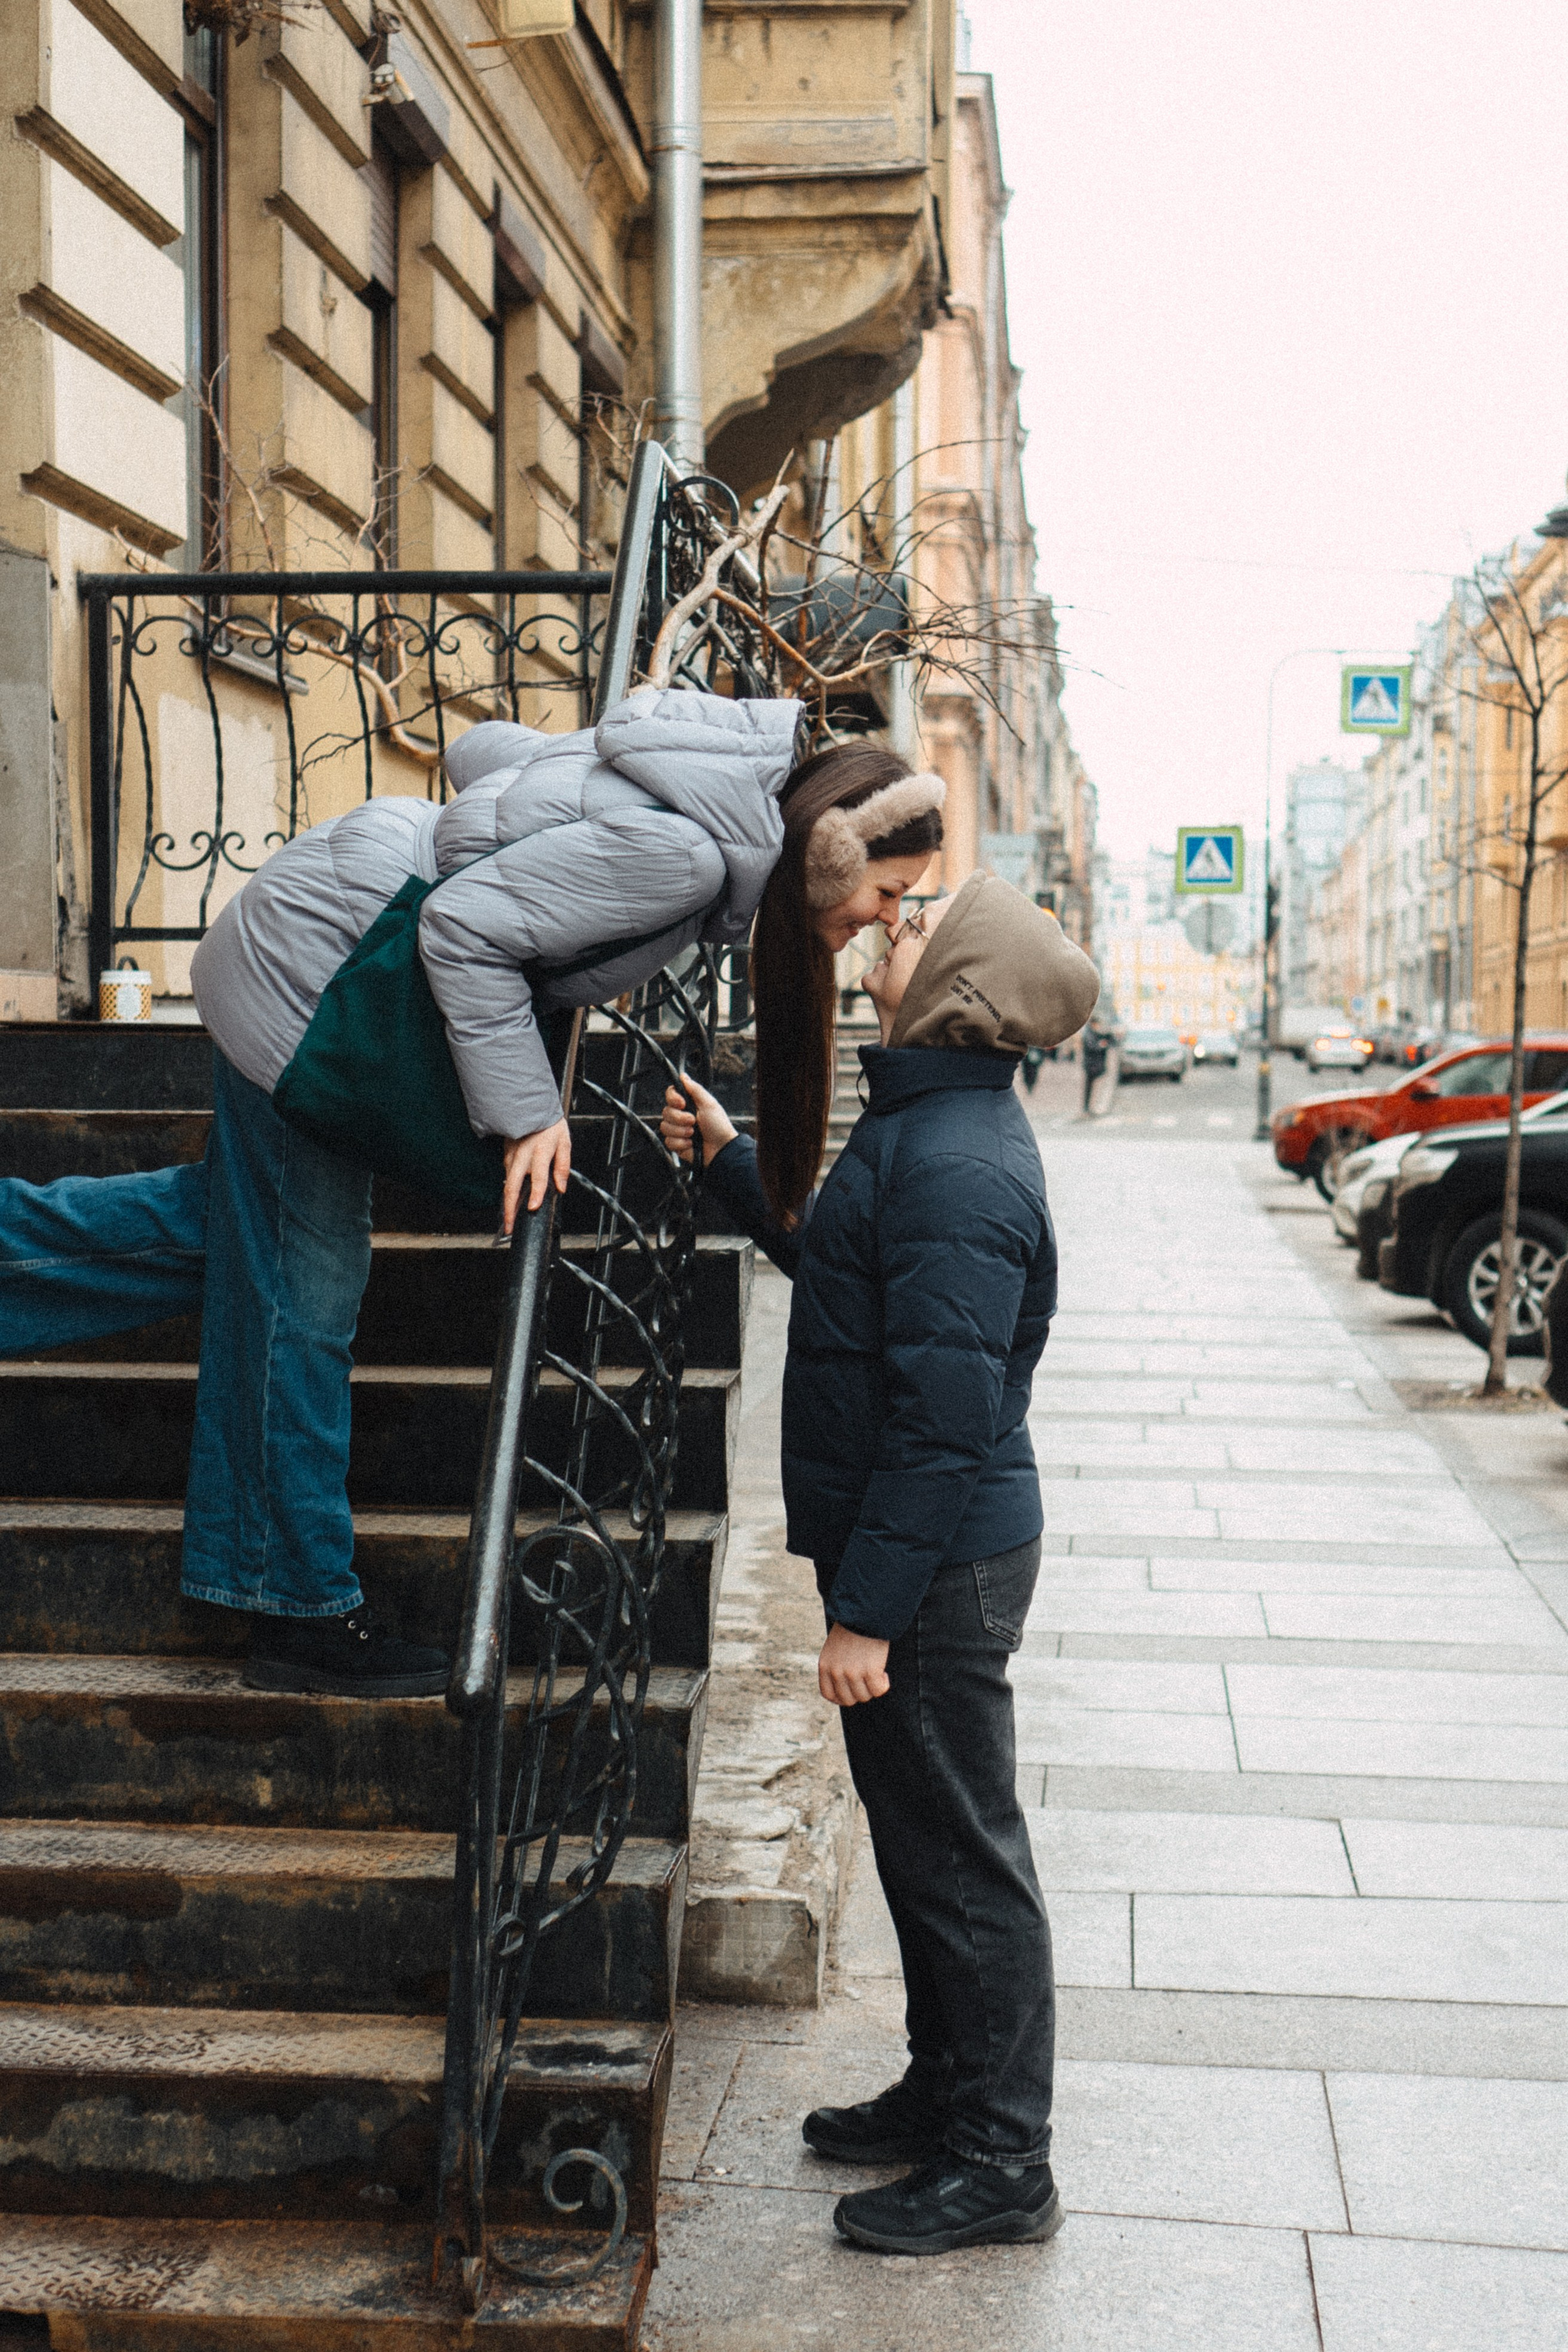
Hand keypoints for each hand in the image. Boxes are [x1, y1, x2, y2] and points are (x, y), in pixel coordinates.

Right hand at [501, 1119, 571, 1233]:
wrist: (531, 1105)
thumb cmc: (549, 1124)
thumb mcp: (564, 1142)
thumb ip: (563, 1166)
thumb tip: (561, 1188)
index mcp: (541, 1151)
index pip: (538, 1176)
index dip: (536, 1193)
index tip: (533, 1207)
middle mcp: (523, 1155)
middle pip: (513, 1185)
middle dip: (509, 1208)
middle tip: (509, 1226)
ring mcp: (512, 1154)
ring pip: (507, 1182)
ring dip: (506, 1201)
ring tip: (508, 1219)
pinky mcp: (506, 1153)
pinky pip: (506, 1173)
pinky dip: (508, 1187)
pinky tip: (510, 1198)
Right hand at [660, 1077, 737, 1167]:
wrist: (721, 1149)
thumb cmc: (718, 1126)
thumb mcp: (709, 1104)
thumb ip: (695, 1089)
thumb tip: (683, 1076)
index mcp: (688, 1104)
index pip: (670, 1095)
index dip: (673, 1099)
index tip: (682, 1104)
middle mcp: (680, 1116)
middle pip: (665, 1112)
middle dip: (680, 1118)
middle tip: (693, 1122)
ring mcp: (677, 1130)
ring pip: (665, 1127)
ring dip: (681, 1131)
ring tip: (694, 1134)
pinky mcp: (676, 1144)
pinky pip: (668, 1141)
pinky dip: (681, 1143)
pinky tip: (691, 1144)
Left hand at [818, 1622, 890, 1707]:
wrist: (865, 1613)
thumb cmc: (853, 1628)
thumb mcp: (834, 1648)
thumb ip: (836, 1667)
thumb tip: (846, 1687)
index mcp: (825, 1665)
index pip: (828, 1694)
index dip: (841, 1697)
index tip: (852, 1692)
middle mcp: (836, 1672)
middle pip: (848, 1699)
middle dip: (859, 1693)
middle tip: (867, 1681)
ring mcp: (852, 1673)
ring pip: (864, 1696)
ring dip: (872, 1688)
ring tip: (876, 1674)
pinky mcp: (870, 1671)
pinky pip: (878, 1690)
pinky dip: (883, 1685)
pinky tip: (884, 1674)